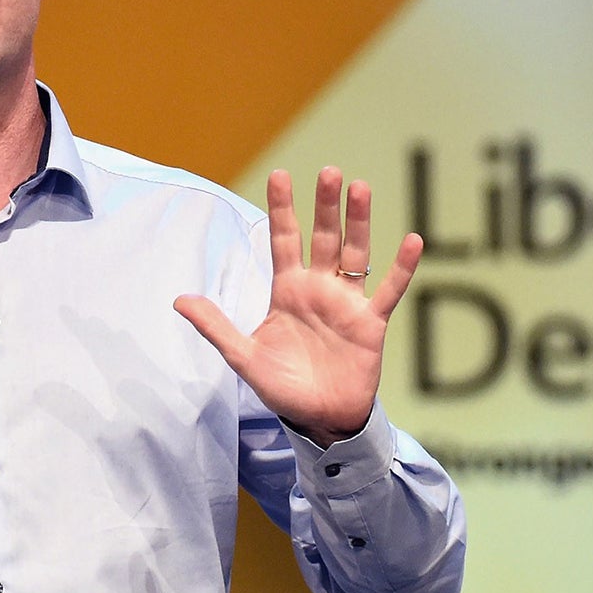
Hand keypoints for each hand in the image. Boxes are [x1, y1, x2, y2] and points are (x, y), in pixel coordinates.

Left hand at [175, 167, 422, 447]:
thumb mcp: (244, 357)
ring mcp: (347, 303)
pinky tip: (414, 241)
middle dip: (324, 206)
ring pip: (355, 253)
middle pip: (323, 237)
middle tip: (329, 172)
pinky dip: (402, 267)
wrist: (319, 420)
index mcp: (288, 291)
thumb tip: (179, 300)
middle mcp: (319, 288)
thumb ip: (216, 327)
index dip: (282, 208)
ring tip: (361, 188)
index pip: (284, 240)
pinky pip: (389, 290)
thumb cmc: (283, 388)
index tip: (280, 174)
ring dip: (359, 222)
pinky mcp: (371, 322)